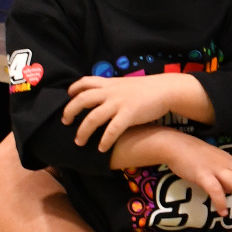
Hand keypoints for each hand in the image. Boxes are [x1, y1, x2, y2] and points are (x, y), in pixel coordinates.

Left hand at [63, 71, 210, 147]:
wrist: (166, 89)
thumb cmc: (148, 88)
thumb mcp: (126, 84)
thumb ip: (113, 89)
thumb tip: (104, 97)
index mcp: (109, 83)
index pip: (85, 82)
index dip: (74, 89)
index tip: (69, 96)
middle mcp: (110, 92)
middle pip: (82, 100)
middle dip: (70, 112)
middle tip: (65, 122)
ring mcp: (118, 103)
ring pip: (93, 118)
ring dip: (83, 131)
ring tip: (79, 142)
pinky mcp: (128, 114)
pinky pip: (112, 130)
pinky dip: (105, 140)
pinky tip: (101, 149)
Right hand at [110, 125, 231, 213]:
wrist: (175, 146)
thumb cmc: (196, 156)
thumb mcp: (216, 164)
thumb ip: (226, 177)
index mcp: (231, 161)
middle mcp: (227, 164)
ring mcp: (215, 168)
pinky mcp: (202, 174)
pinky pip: (215, 189)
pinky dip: (220, 201)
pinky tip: (222, 212)